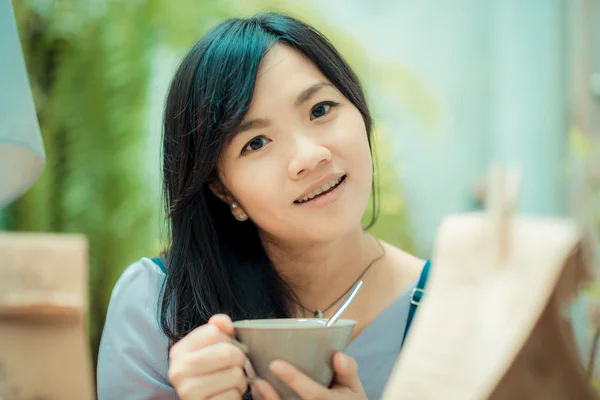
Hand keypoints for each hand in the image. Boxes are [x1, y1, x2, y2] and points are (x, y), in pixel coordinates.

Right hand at [168, 314, 248, 399]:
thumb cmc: (211, 374)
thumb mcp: (210, 349)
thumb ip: (218, 330)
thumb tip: (225, 322)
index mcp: (179, 351)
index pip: (214, 332)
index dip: (228, 340)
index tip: (227, 349)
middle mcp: (179, 370)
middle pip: (227, 353)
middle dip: (239, 360)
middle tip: (235, 367)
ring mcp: (188, 391)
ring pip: (235, 374)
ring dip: (240, 381)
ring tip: (230, 383)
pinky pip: (233, 395)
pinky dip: (235, 396)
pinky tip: (226, 396)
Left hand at [251, 352, 366, 399]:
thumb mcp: (354, 387)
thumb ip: (348, 370)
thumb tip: (338, 356)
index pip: (313, 394)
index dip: (294, 379)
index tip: (275, 364)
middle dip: (270, 396)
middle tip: (256, 379)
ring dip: (263, 399)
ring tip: (253, 381)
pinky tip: (257, 389)